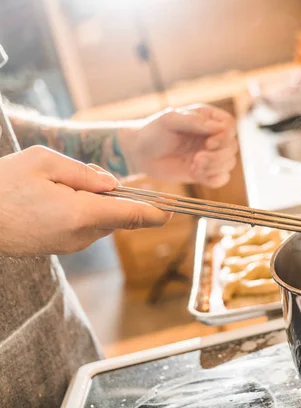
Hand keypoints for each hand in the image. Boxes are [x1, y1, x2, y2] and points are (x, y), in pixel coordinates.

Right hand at [0, 146, 170, 255]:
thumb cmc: (3, 186)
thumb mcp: (43, 162)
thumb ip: (85, 173)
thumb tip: (114, 185)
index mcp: (81, 214)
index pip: (133, 215)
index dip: (156, 212)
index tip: (173, 210)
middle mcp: (81, 235)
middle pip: (118, 214)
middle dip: (113, 195)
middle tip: (80, 178)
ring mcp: (72, 245)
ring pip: (103, 220)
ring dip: (96, 203)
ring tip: (57, 188)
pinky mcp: (62, 247)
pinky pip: (87, 226)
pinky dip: (83, 211)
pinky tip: (54, 199)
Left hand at [119, 104, 237, 187]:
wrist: (140, 153)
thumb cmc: (153, 131)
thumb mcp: (170, 119)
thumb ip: (194, 121)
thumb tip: (218, 128)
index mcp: (208, 119)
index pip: (230, 125)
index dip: (224, 136)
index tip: (208, 143)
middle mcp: (213, 136)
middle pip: (232, 147)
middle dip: (218, 156)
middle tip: (198, 158)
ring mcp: (210, 155)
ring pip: (229, 163)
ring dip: (214, 167)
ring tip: (194, 166)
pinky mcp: (205, 172)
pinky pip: (221, 179)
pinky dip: (213, 179)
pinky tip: (195, 174)